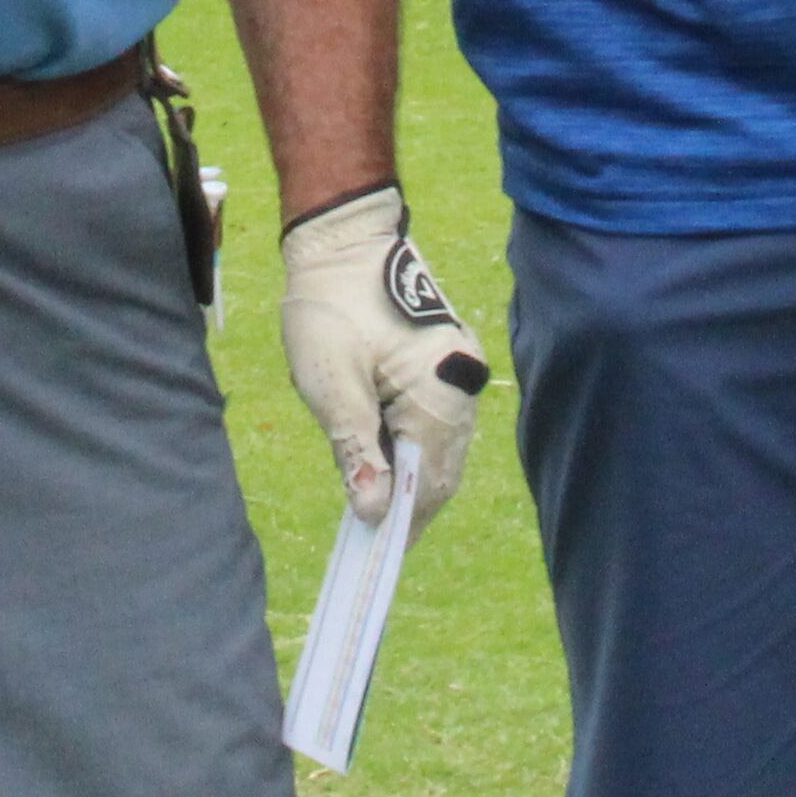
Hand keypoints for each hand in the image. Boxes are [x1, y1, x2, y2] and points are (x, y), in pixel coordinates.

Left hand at [276, 185, 488, 532]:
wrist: (343, 239)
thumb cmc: (331, 305)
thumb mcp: (333, 384)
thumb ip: (356, 450)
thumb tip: (375, 512)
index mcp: (442, 389)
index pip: (431, 480)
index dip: (405, 522)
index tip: (379, 557)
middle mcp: (464, 381)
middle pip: (442, 467)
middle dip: (408, 502)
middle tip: (370, 537)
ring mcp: (460, 368)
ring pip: (440, 444)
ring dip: (409, 473)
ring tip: (371, 500)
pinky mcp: (447, 359)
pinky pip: (437, 418)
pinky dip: (411, 443)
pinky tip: (382, 455)